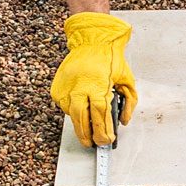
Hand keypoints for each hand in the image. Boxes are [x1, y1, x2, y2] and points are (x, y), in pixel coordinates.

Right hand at [49, 12, 137, 146]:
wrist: (92, 41)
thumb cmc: (111, 60)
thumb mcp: (127, 81)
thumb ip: (129, 103)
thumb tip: (123, 121)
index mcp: (98, 85)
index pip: (100, 114)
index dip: (103, 130)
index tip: (106, 140)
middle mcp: (80, 86)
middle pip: (81, 118)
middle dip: (87, 135)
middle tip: (92, 144)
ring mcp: (66, 87)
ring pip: (71, 113)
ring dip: (80, 124)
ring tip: (88, 130)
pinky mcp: (57, 87)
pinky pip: (64, 105)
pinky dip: (72, 111)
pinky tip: (81, 109)